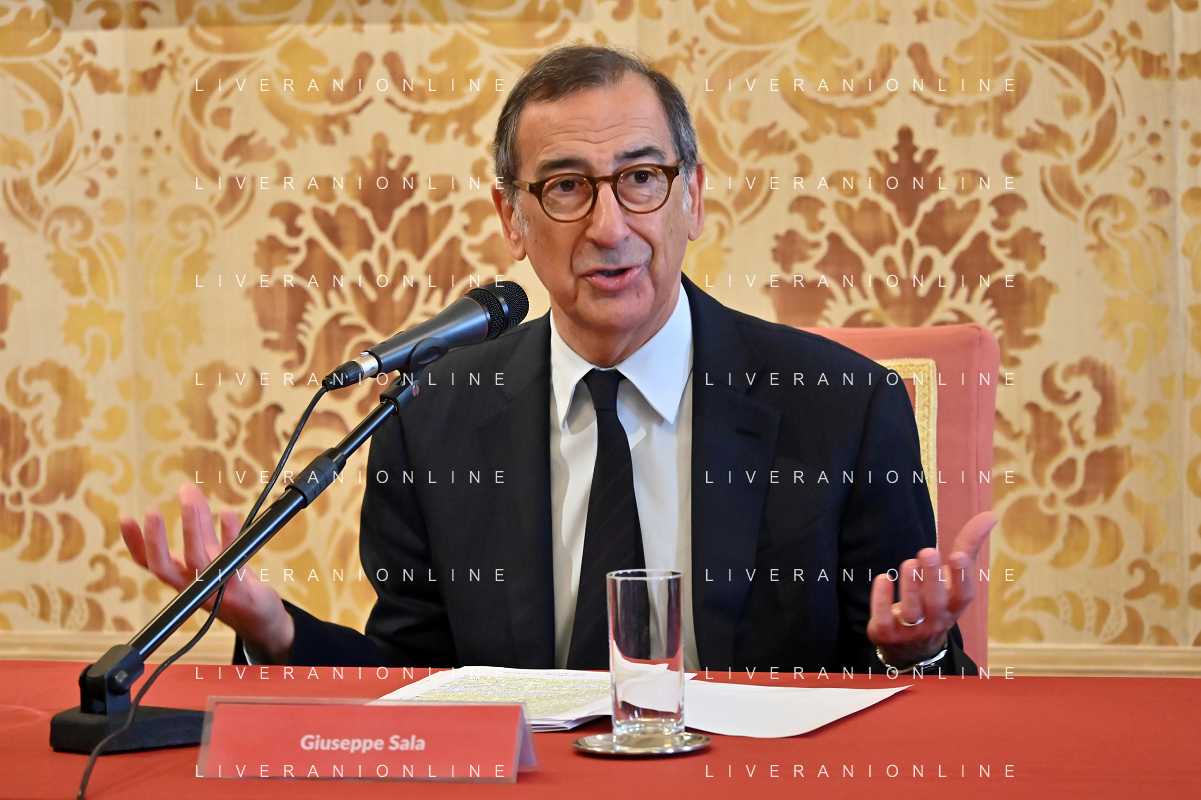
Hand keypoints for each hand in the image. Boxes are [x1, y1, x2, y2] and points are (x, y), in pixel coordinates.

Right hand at [119, 483, 294, 663]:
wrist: (257, 614)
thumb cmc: (227, 578)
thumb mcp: (209, 550)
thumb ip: (199, 521)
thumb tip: (185, 487)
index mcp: (179, 576)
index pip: (148, 562)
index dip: (134, 542)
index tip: (124, 517)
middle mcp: (190, 586)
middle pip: (163, 566)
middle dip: (155, 540)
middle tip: (151, 510)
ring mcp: (213, 589)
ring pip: (196, 560)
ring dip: (191, 530)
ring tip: (189, 502)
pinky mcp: (239, 590)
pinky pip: (232, 560)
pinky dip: (229, 535)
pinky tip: (227, 513)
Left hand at [867, 511, 996, 669]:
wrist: (913, 646)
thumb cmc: (938, 600)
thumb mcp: (954, 577)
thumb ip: (969, 546)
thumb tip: (991, 514)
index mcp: (954, 605)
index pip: (963, 594)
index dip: (962, 577)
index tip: (958, 555)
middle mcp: (936, 619)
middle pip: (937, 601)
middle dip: (932, 577)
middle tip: (927, 551)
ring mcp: (911, 629)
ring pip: (913, 611)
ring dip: (910, 587)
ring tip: (909, 563)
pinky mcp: (887, 632)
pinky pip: (884, 618)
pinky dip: (882, 600)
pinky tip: (883, 578)